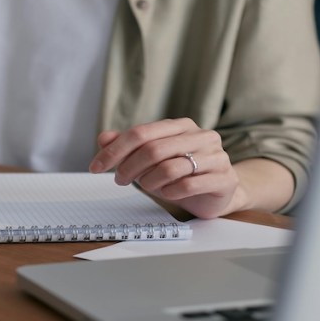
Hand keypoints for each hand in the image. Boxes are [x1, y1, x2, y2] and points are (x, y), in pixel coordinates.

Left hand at [89, 118, 242, 217]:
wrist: (218, 192)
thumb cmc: (182, 173)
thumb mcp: (152, 159)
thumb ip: (129, 146)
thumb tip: (104, 138)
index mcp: (181, 126)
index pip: (141, 133)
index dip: (114, 150)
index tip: (95, 167)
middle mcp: (201, 136)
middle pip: (153, 149)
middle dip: (129, 167)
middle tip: (120, 180)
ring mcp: (216, 156)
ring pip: (170, 167)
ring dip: (150, 181)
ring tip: (148, 187)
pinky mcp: (224, 178)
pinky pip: (188, 185)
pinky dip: (170, 192)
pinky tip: (167, 194)